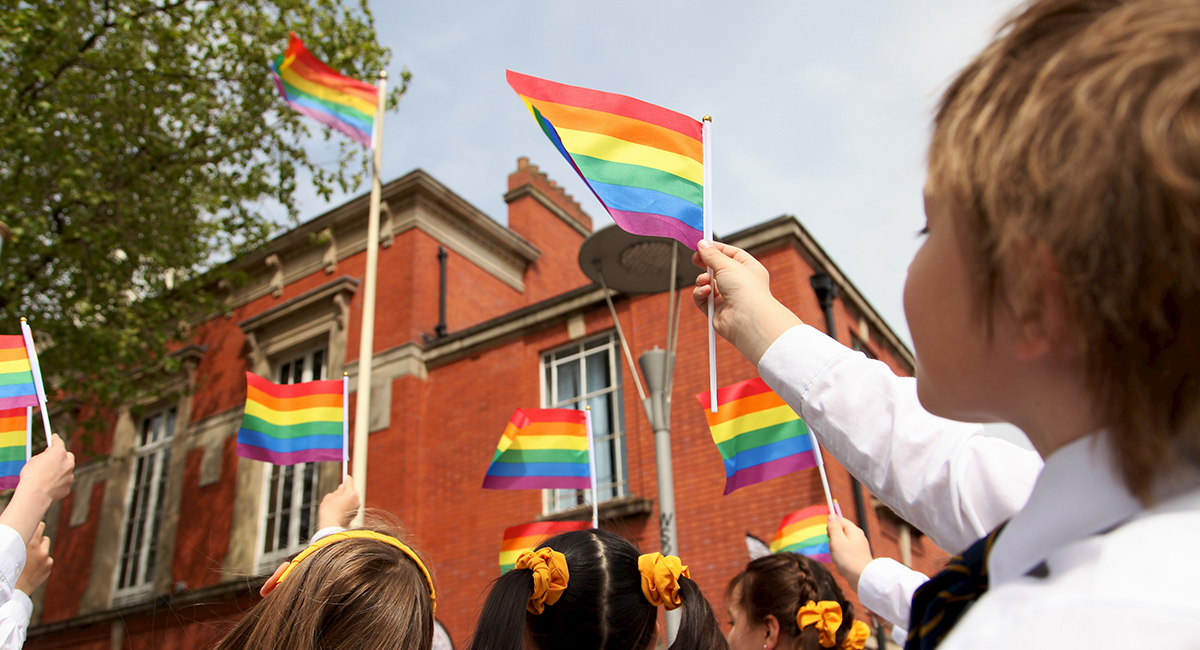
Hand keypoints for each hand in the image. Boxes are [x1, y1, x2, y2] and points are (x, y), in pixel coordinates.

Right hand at [15, 522, 51, 593]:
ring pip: (45, 550)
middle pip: (44, 538)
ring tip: (28, 561)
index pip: (40, 526)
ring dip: (39, 552)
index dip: (37, 527)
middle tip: (30, 547)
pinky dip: (40, 563)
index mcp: (30, 544)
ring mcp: (46, 559)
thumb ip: (19, 540)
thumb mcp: (11, 551)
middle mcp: (41, 550)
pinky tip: (31, 569)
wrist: (13, 590)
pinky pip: (46, 560)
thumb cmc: (8, 568)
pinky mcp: (49, 567)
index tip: (34, 527)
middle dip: (38, 542)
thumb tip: (20, 530)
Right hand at [20, 434, 74, 502]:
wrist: (35, 495)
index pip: (58, 442)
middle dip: (61, 456)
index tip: (54, 438)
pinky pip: (64, 482)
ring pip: (67, 470)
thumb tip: (48, 455)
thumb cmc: (31, 476)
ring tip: (47, 476)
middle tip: (52, 458)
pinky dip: (58, 482)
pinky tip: (49, 486)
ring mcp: (70, 475)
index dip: (55, 439)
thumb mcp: (33, 460)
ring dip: (60, 470)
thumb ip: (44, 456)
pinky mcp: (68, 486)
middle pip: (68, 456)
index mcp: (59, 453)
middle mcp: (68, 462)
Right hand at [317, 480, 359, 529]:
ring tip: (337, 503)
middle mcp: (356, 499)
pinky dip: (347, 506)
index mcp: (350, 493)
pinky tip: (339, 510)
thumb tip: (341, 488)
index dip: (346, 479)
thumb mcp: (329, 497)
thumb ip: (336, 491)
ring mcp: (357, 507)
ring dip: (347, 499)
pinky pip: (351, 507)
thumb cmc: (329, 510)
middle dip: (347, 491)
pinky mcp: (355, 514)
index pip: (349, 481)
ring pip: (352, 499)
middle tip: (339, 492)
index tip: (345, 477)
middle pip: (352, 491)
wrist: (331, 526)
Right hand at [692, 240, 801, 364]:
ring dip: (702, 280)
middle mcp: (740, 283)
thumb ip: (712, 254)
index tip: (703, 244)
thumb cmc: (746, 290)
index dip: (717, 249)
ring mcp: (728, 297)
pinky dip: (701, 294)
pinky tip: (705, 292)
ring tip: (704, 280)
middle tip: (695, 259)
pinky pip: (703, 298)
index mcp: (749, 269)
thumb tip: (703, 244)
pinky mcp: (717, 310)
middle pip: (717, 269)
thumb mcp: (727, 264)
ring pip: (708, 284)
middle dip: (705, 264)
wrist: (747, 318)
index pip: (731, 254)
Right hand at [827, 515, 872, 590]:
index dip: (831, 527)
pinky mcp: (856, 558)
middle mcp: (857, 538)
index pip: (839, 520)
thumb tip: (832, 515)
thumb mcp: (837, 540)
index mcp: (854, 531)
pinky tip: (843, 567)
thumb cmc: (849, 559)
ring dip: (835, 554)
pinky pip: (843, 557)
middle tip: (836, 550)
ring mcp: (857, 548)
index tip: (830, 536)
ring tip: (840, 560)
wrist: (862, 578)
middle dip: (833, 543)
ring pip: (839, 547)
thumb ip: (834, 527)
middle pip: (838, 534)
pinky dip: (840, 562)